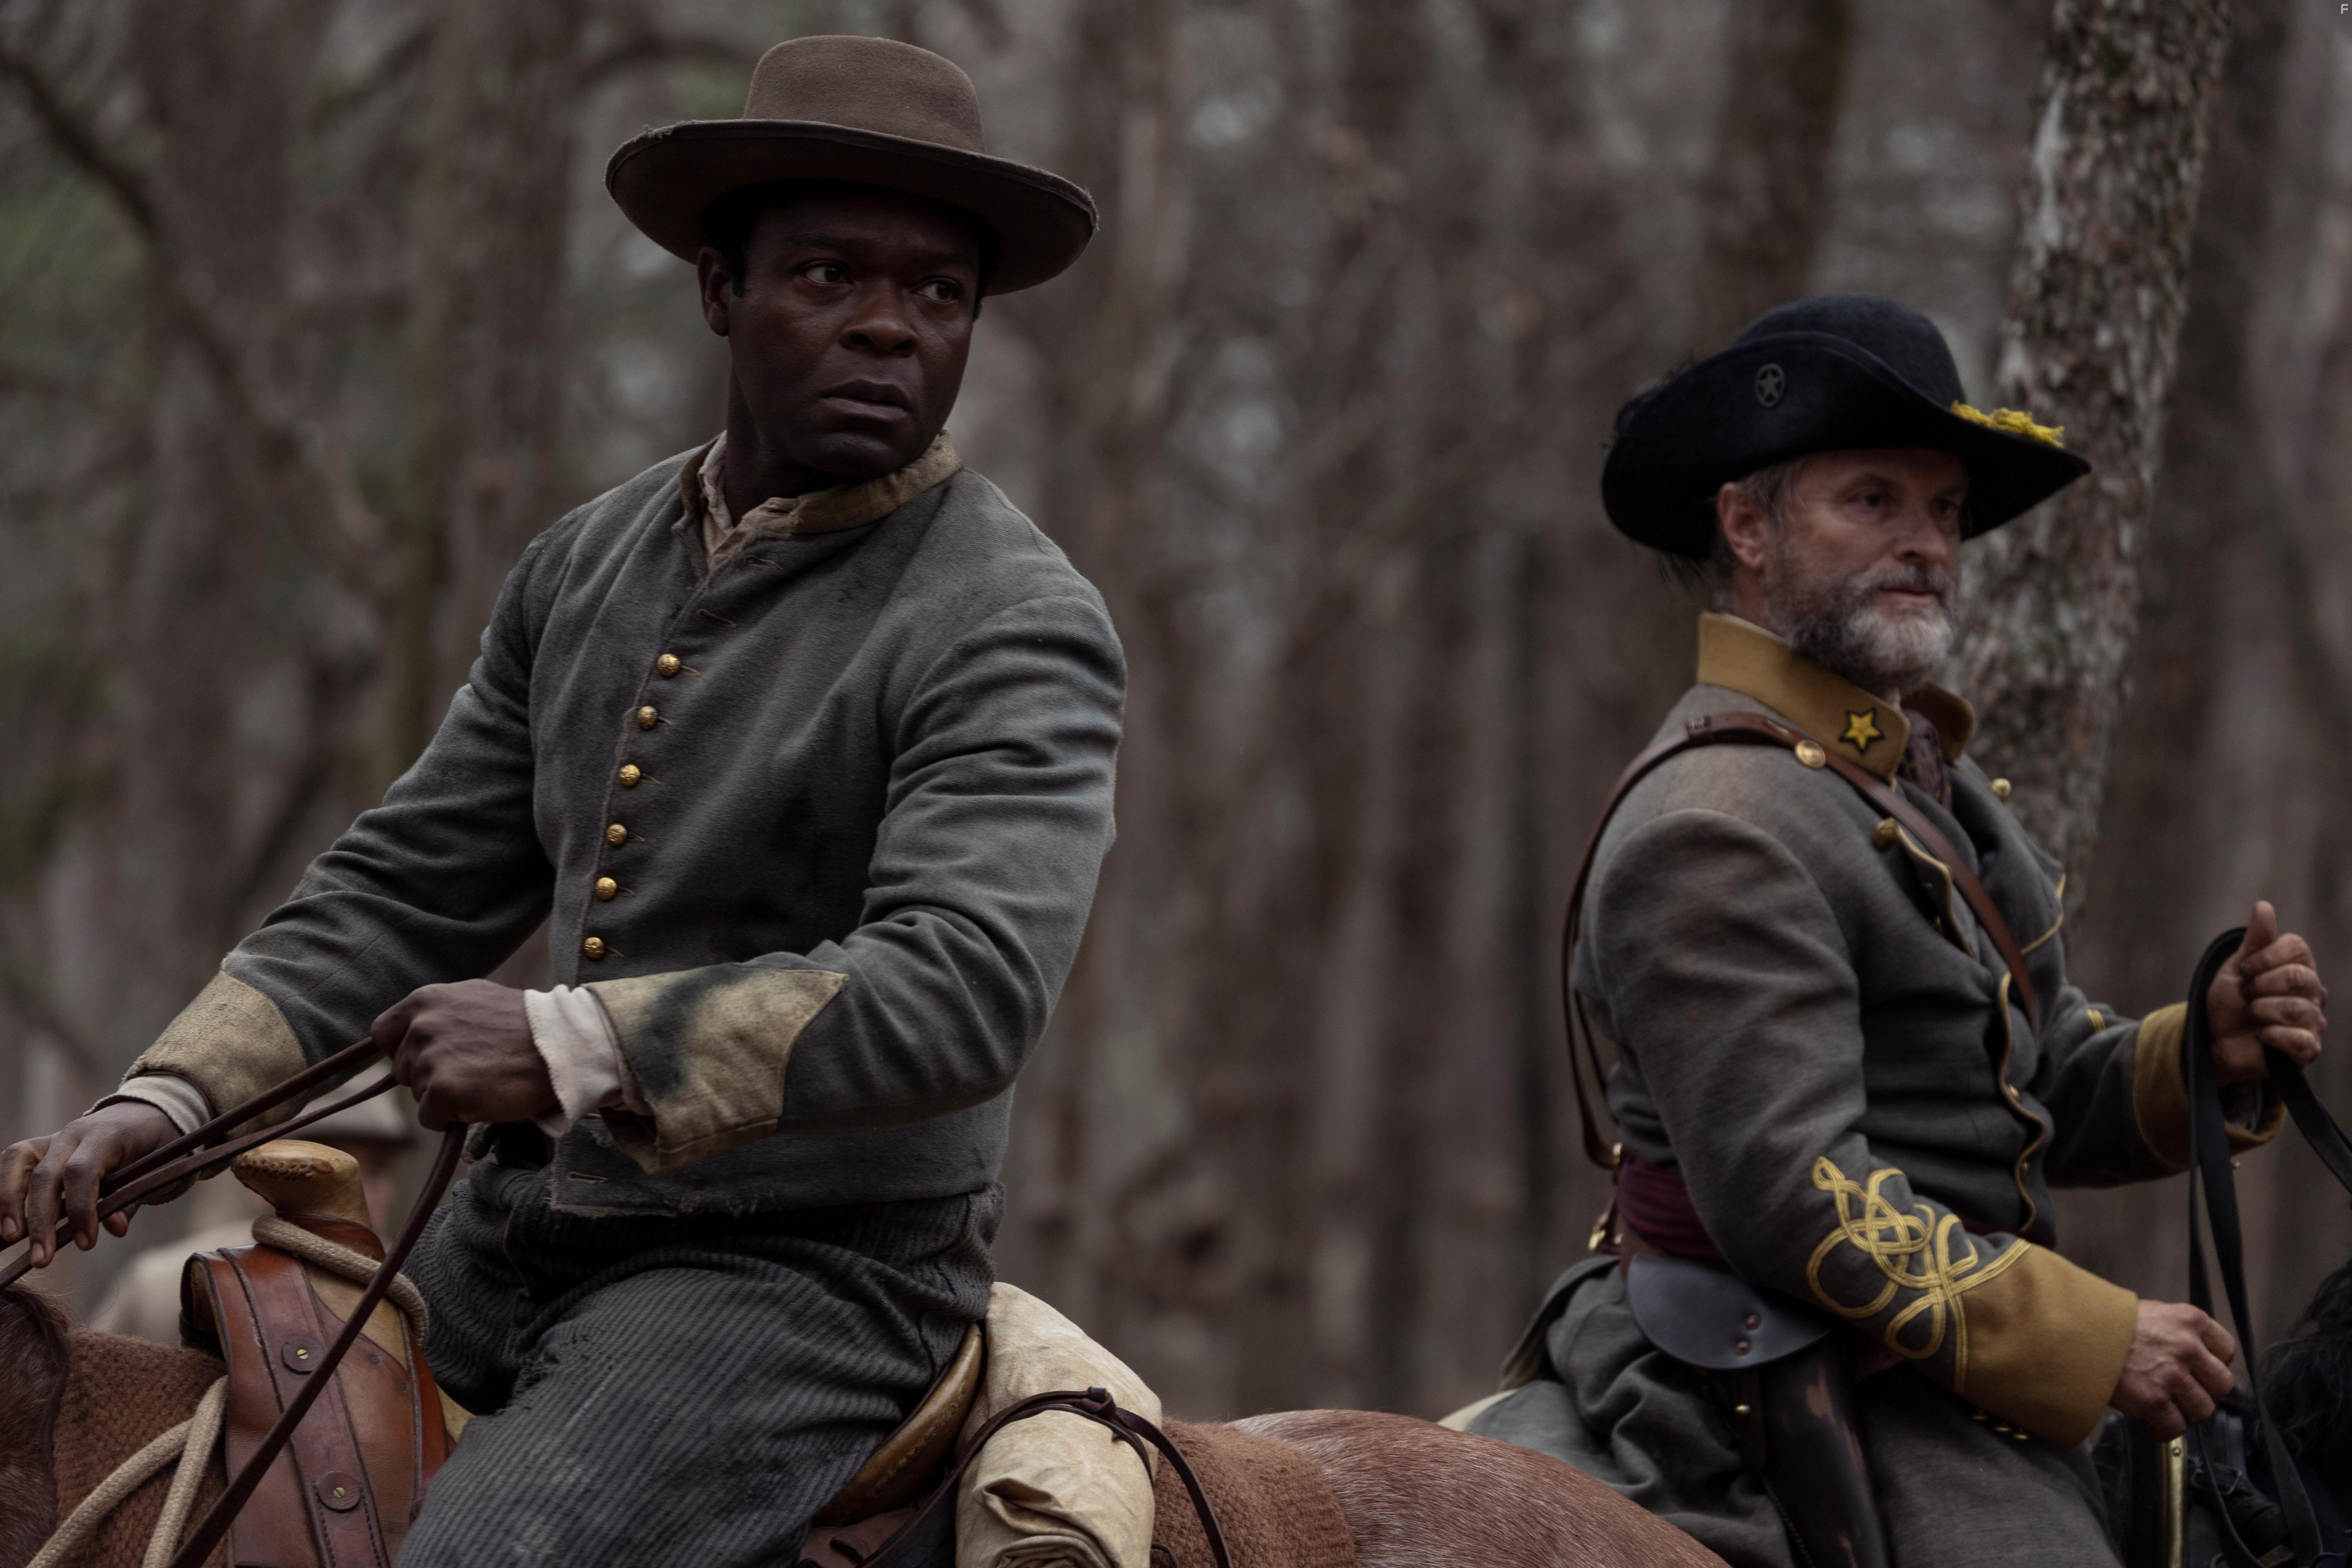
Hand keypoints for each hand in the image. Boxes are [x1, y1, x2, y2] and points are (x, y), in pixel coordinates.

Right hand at [0, 1101, 178, 1266]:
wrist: (145, 1115)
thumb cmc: (153, 1148)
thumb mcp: (156, 1171)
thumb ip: (131, 1200)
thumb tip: (114, 1228)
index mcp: (106, 1135)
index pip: (82, 1171)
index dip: (80, 1208)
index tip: (86, 1243)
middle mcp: (73, 1133)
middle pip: (44, 1174)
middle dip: (39, 1220)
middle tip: (42, 1259)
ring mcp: (52, 1138)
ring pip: (16, 1163)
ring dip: (8, 1203)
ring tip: (9, 1239)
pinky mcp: (37, 1148)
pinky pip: (11, 1164)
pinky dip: (4, 1191)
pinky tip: (6, 1221)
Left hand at [373, 979, 553, 1128]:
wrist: (562, 1048)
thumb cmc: (525, 1027)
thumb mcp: (475, 999)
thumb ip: (440, 1012)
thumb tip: (414, 1029)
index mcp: (426, 1000)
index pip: (383, 1032)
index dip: (403, 1049)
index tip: (430, 1056)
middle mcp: (421, 1026)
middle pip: (401, 1068)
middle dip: (428, 1074)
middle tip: (471, 1069)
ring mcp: (430, 1060)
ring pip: (418, 1093)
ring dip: (444, 1095)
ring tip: (483, 1080)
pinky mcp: (442, 1092)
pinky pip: (429, 1118)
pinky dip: (452, 1117)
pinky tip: (482, 1099)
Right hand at [2111, 1300, 2236, 1438]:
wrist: (2074, 1332)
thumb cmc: (2106, 1322)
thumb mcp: (2151, 1312)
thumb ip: (2177, 1331)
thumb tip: (2191, 1357)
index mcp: (2189, 1320)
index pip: (2226, 1349)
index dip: (2215, 1364)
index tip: (2203, 1371)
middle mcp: (2187, 1347)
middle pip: (2221, 1384)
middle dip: (2205, 1392)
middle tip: (2185, 1394)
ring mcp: (2172, 1375)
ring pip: (2203, 1409)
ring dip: (2187, 1414)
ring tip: (2169, 1411)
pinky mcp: (2154, 1400)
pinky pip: (2176, 1428)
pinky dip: (2165, 1432)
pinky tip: (2153, 1426)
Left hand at [2206, 901, 2326, 1086]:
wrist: (2216, 1041)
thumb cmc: (2229, 1004)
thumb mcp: (2236, 969)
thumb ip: (2254, 941)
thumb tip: (2264, 905)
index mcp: (2298, 967)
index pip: (2297, 947)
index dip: (2264, 958)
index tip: (2244, 972)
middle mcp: (2312, 992)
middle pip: (2297, 976)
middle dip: (2259, 986)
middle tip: (2247, 996)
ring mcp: (2313, 1021)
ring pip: (2296, 1008)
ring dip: (2261, 1011)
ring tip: (2253, 1016)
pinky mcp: (2307, 1049)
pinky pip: (2299, 1039)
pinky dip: (2271, 1036)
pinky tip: (2262, 1036)